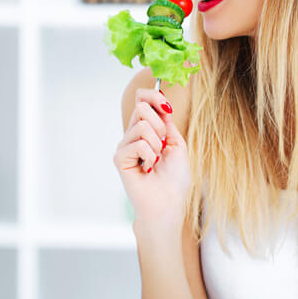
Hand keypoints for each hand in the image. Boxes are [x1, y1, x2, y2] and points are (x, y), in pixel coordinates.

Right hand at [113, 89, 190, 233]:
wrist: (168, 202)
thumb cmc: (174, 179)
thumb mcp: (177, 144)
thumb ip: (167, 122)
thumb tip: (161, 101)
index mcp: (147, 130)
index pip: (142, 100)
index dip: (154, 96)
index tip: (167, 106)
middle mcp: (133, 135)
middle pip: (141, 107)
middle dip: (160, 124)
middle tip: (163, 145)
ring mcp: (125, 146)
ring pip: (142, 125)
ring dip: (157, 144)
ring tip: (156, 161)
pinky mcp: (120, 158)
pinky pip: (138, 143)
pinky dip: (150, 156)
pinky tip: (148, 169)